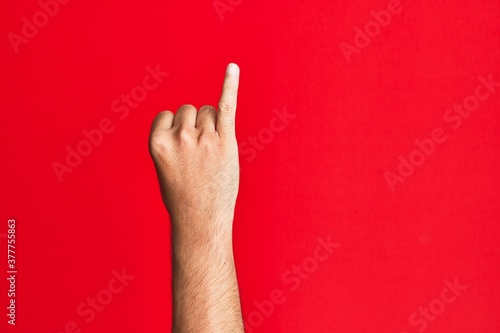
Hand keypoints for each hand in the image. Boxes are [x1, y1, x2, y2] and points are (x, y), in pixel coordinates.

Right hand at [149, 63, 240, 233]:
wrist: (201, 220)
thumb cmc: (183, 195)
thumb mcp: (164, 165)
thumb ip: (173, 139)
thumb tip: (196, 116)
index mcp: (157, 141)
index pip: (169, 115)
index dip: (178, 131)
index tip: (182, 152)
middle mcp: (179, 136)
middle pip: (191, 110)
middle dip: (196, 127)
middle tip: (200, 157)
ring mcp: (203, 138)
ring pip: (208, 111)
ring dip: (212, 127)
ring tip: (212, 156)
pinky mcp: (225, 142)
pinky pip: (227, 106)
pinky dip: (230, 85)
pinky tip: (232, 68)